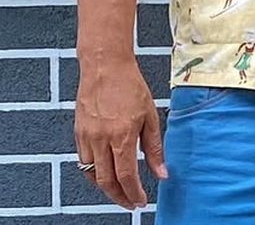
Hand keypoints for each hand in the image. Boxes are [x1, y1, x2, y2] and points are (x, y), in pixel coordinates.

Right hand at [74, 60, 166, 208]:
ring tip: (120, 190)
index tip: (140, 201)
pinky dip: (94, 173)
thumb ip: (154, 147)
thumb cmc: (130, 86)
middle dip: (119, 197)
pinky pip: (83, 162)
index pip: (126, 175)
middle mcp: (101, 140)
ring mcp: (86, 138)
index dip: (133, 193)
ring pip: (91, 175)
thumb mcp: (151, 115)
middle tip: (130, 202)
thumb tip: (162, 172)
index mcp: (121, 135)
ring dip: (105, 188)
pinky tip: (105, 173)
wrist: (105, 67)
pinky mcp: (78, 134)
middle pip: (106, 181)